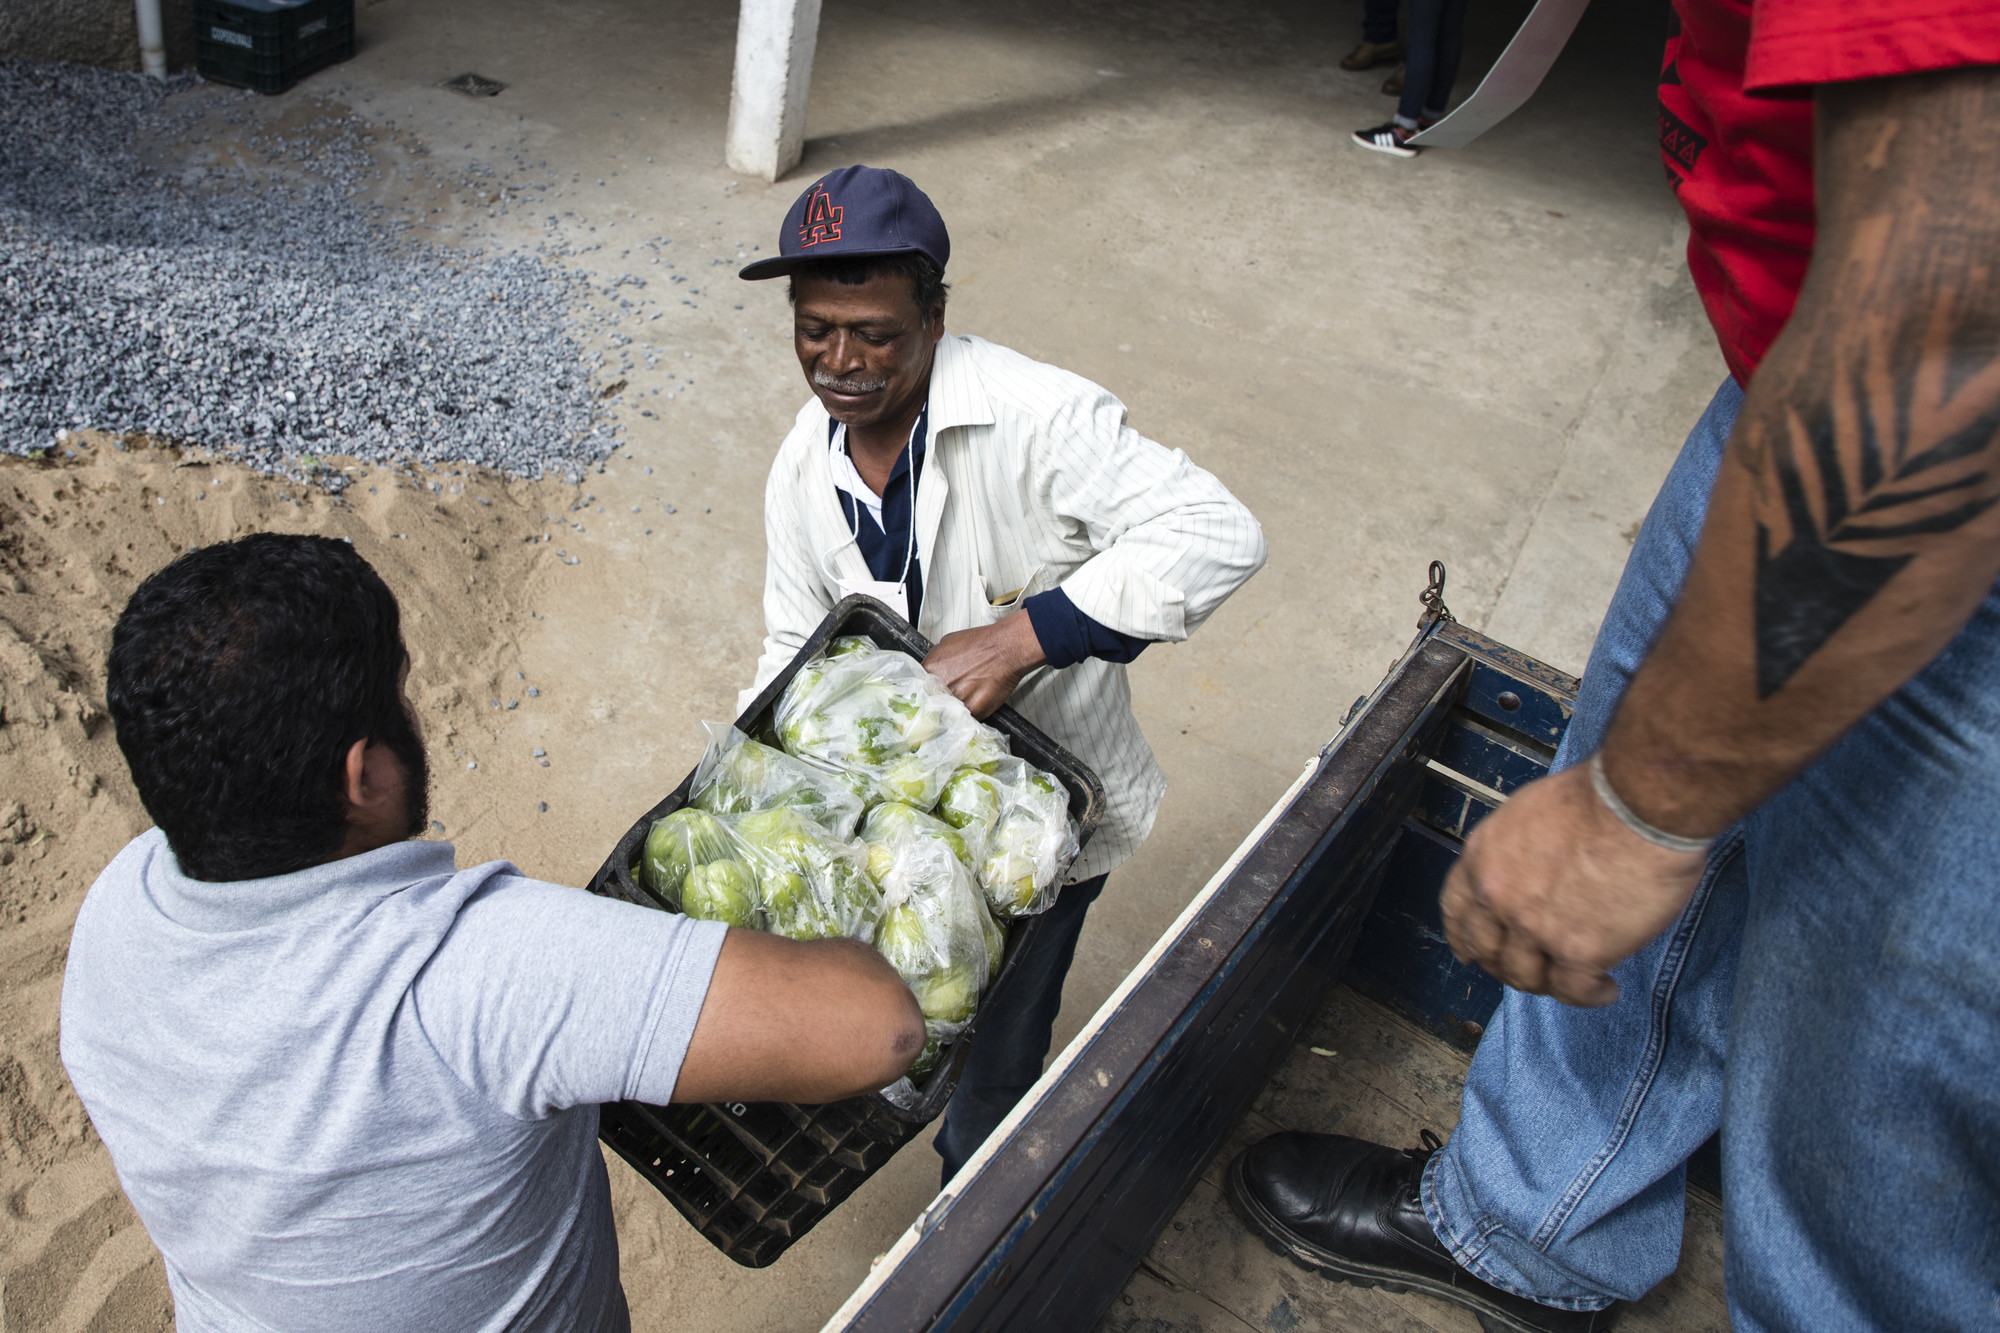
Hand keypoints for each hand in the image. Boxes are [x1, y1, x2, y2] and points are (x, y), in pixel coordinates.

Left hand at [923, 611, 1047, 718]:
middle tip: (950, 695)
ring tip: (966, 695)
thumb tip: (929, 671)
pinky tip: (975, 700)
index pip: (918, 688)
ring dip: (952, 709)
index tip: (927, 697)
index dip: (923, 693)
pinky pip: (964, 717)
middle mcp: (941, 686)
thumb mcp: (947, 643)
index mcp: (931, 669)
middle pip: (930, 702)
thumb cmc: (981, 643)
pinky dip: (967, 714)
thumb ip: (934, 661)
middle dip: (937, 701)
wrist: (1006, 649)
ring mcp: (956, 700)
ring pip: (947, 713)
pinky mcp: (973, 711)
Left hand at [1439, 763, 1708, 1006]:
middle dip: (1507, 966)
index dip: (1463, 937)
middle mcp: (1499, 895)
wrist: (1637, 805)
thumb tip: (1530, 874)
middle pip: (1488, 951)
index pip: (1457, 910)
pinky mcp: (1577, 951)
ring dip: (1549, 984)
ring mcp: (1534, 927)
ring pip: (1526, 977)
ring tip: (1575, 980)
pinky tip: (1605, 988)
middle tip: (1533, 971)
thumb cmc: (1597, 797)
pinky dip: (1590, 995)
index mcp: (1483, 857)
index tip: (1469, 951)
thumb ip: (1517, 852)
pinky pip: (1573, 991)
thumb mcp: (1530, 813)